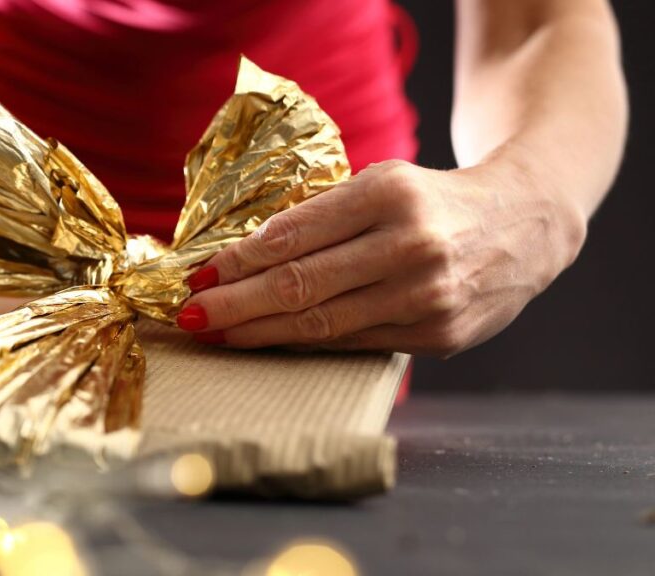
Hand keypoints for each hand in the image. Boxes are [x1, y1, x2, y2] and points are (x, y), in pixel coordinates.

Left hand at [177, 159, 586, 356]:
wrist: (525, 222)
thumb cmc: (434, 201)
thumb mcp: (382, 184)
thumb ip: (324, 218)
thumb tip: (246, 259)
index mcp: (389, 194)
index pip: (294, 235)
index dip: (239, 261)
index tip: (200, 276)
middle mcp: (410, 244)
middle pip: (300, 284)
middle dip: (235, 304)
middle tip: (190, 315)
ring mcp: (427, 295)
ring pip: (322, 322)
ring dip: (259, 332)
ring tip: (216, 335)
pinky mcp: (439, 334)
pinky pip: (354, 343)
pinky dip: (305, 344)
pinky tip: (269, 343)